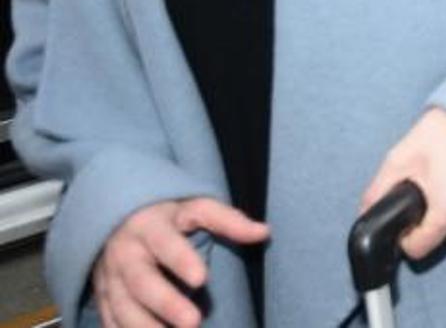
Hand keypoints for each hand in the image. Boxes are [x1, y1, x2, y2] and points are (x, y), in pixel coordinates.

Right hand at [92, 198, 267, 327]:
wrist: (116, 220)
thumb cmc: (168, 215)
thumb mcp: (195, 207)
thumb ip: (227, 220)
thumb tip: (265, 232)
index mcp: (149, 226)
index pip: (165, 243)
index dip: (181, 260)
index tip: (201, 279)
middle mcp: (125, 253)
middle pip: (141, 281)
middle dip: (165, 303)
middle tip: (193, 322)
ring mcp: (110, 278)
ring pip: (122, 307)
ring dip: (143, 327)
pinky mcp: (103, 297)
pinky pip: (110, 320)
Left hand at [360, 107, 445, 260]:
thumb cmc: (444, 131)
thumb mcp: (399, 159)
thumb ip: (377, 192)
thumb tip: (366, 212)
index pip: (418, 249)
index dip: (404, 236)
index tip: (404, 218)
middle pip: (435, 237)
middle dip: (424, 219)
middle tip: (422, 187)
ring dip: (441, 211)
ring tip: (439, 180)